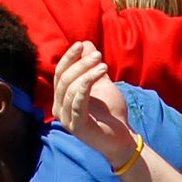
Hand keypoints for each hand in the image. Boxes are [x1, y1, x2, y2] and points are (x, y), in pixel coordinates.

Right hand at [51, 41, 139, 166]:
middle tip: (98, 55)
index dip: (68, 58)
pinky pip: (77, 102)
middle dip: (80, 63)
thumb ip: (92, 66)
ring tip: (104, 65)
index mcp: (61, 98)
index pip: (60, 73)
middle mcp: (59, 109)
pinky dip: (87, 85)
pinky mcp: (76, 126)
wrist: (123, 137)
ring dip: (87, 72)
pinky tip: (99, 74)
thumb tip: (85, 43)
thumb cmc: (111, 112)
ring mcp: (66, 119)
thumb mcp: (102, 84)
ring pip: (70, 88)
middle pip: (63, 79)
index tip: (81, 44)